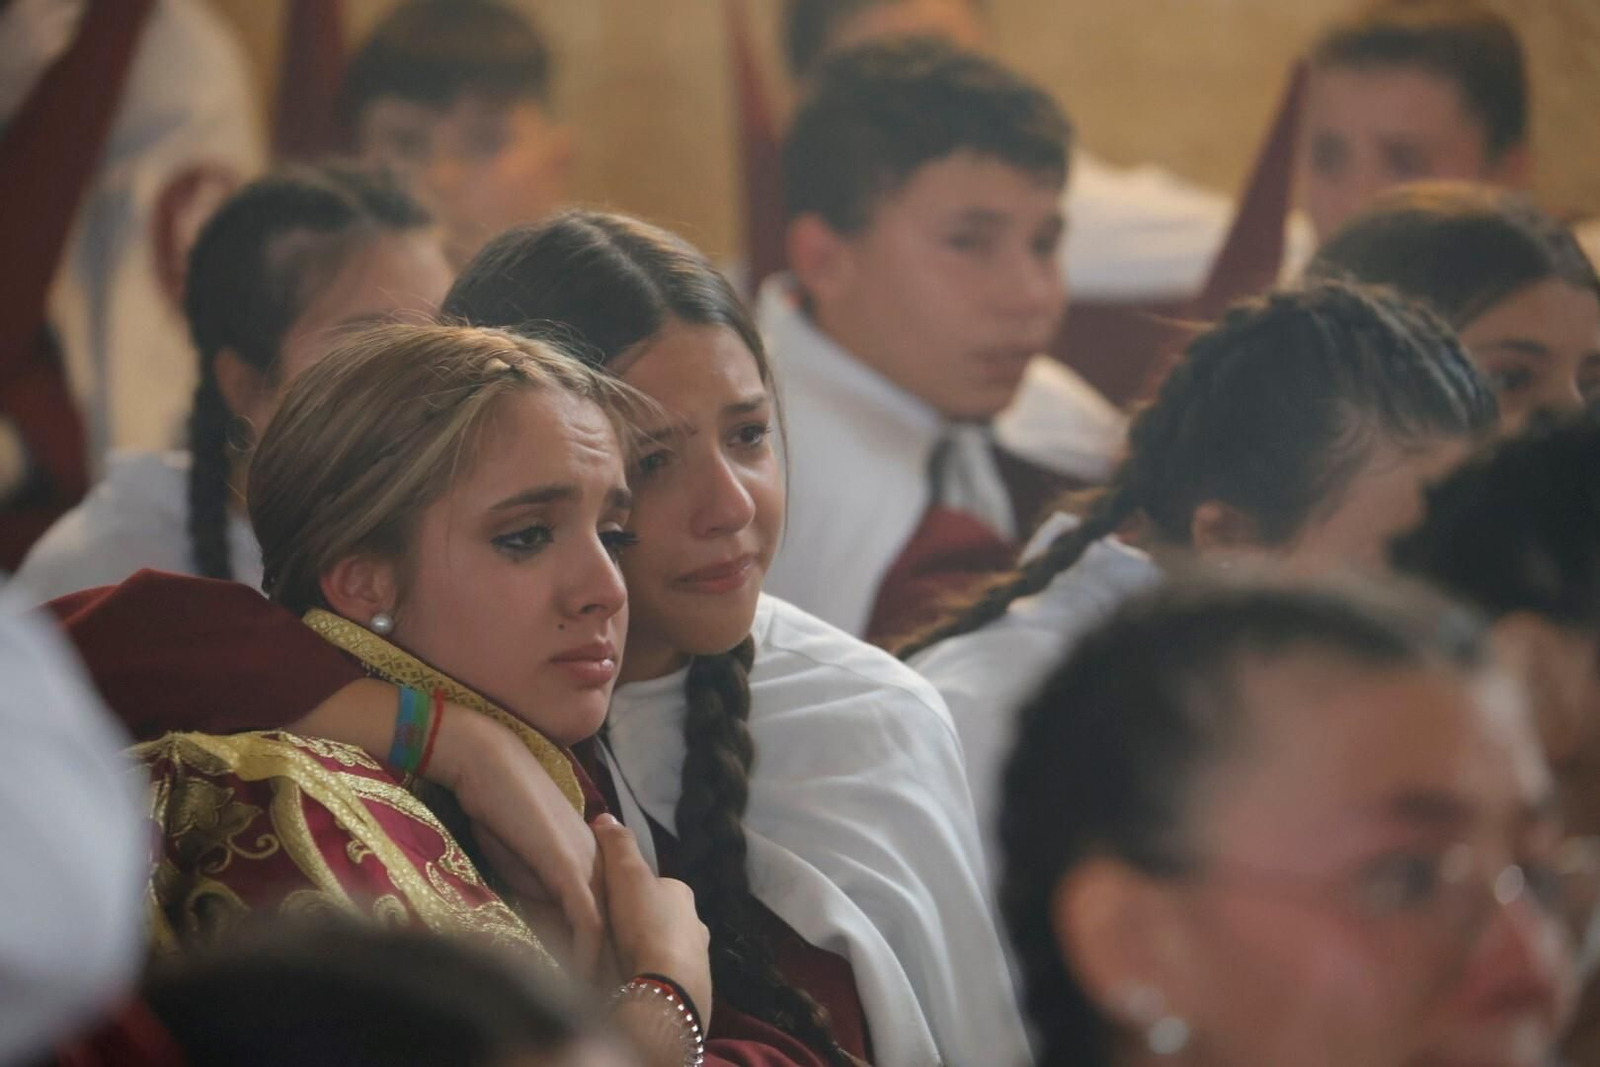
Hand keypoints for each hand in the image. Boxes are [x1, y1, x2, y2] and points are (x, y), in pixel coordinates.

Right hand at [432, 710, 603, 979]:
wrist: (489, 765)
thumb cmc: (500, 806)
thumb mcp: (521, 860)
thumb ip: (539, 888)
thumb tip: (546, 921)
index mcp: (591, 859)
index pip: (607, 914)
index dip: (608, 948)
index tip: (604, 979)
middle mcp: (600, 862)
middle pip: (618, 924)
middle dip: (614, 962)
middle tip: (609, 997)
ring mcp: (589, 863)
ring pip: (608, 926)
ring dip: (603, 965)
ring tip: (598, 997)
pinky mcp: (569, 866)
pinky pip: (586, 919)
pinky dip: (585, 952)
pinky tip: (579, 978)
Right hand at [594, 813, 711, 1028]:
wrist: (666, 987)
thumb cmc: (644, 925)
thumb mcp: (626, 875)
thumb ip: (618, 845)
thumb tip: (605, 815)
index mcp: (682, 894)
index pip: (655, 886)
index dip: (630, 893)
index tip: (610, 905)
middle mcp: (697, 923)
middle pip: (663, 920)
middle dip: (642, 926)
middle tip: (613, 939)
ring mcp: (700, 959)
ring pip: (669, 950)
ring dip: (650, 954)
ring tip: (622, 965)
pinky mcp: (695, 990)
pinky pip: (671, 978)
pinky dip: (657, 978)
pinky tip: (638, 985)